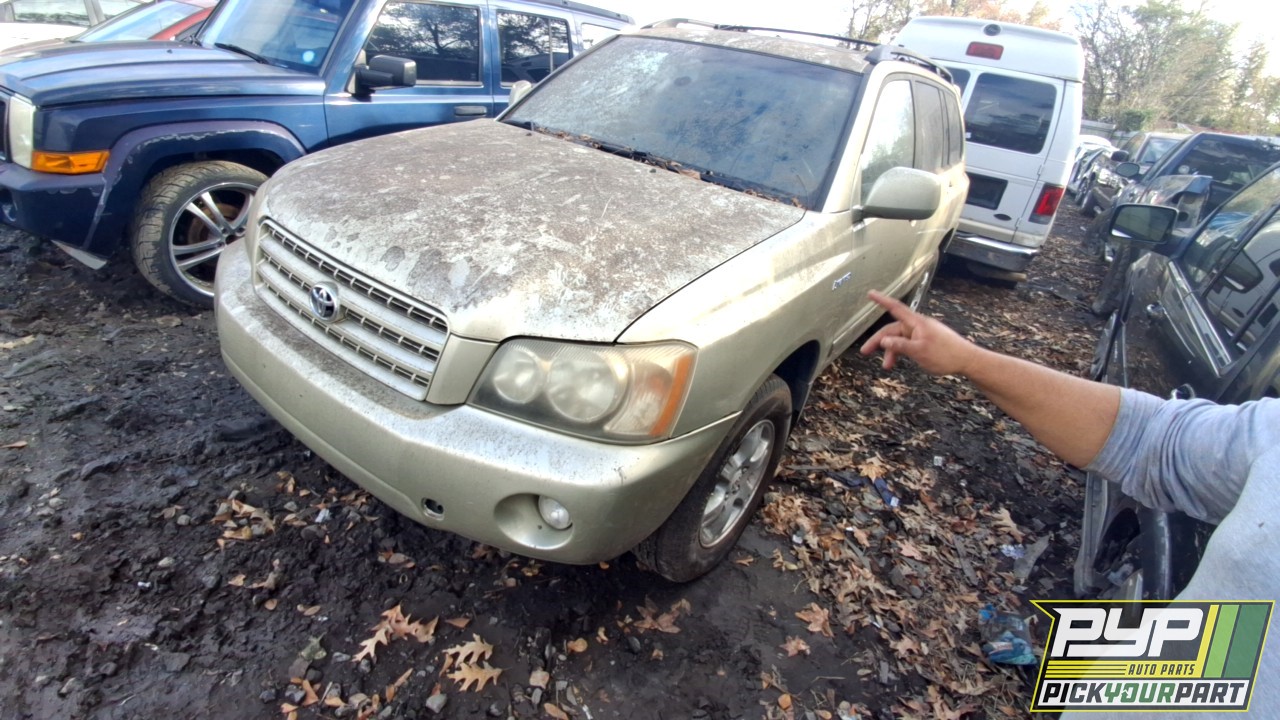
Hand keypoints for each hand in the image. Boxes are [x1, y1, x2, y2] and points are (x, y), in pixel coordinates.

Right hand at [858, 290, 982, 375]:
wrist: (967, 360)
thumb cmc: (945, 354)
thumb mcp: (918, 351)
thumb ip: (899, 345)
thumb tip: (884, 341)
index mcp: (916, 323)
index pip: (895, 308)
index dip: (882, 300)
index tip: (870, 293)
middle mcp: (918, 325)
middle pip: (893, 329)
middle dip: (879, 341)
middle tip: (865, 352)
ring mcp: (923, 333)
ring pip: (900, 339)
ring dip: (892, 351)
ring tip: (887, 366)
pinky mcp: (927, 340)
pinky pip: (909, 343)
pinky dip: (902, 351)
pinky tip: (900, 361)